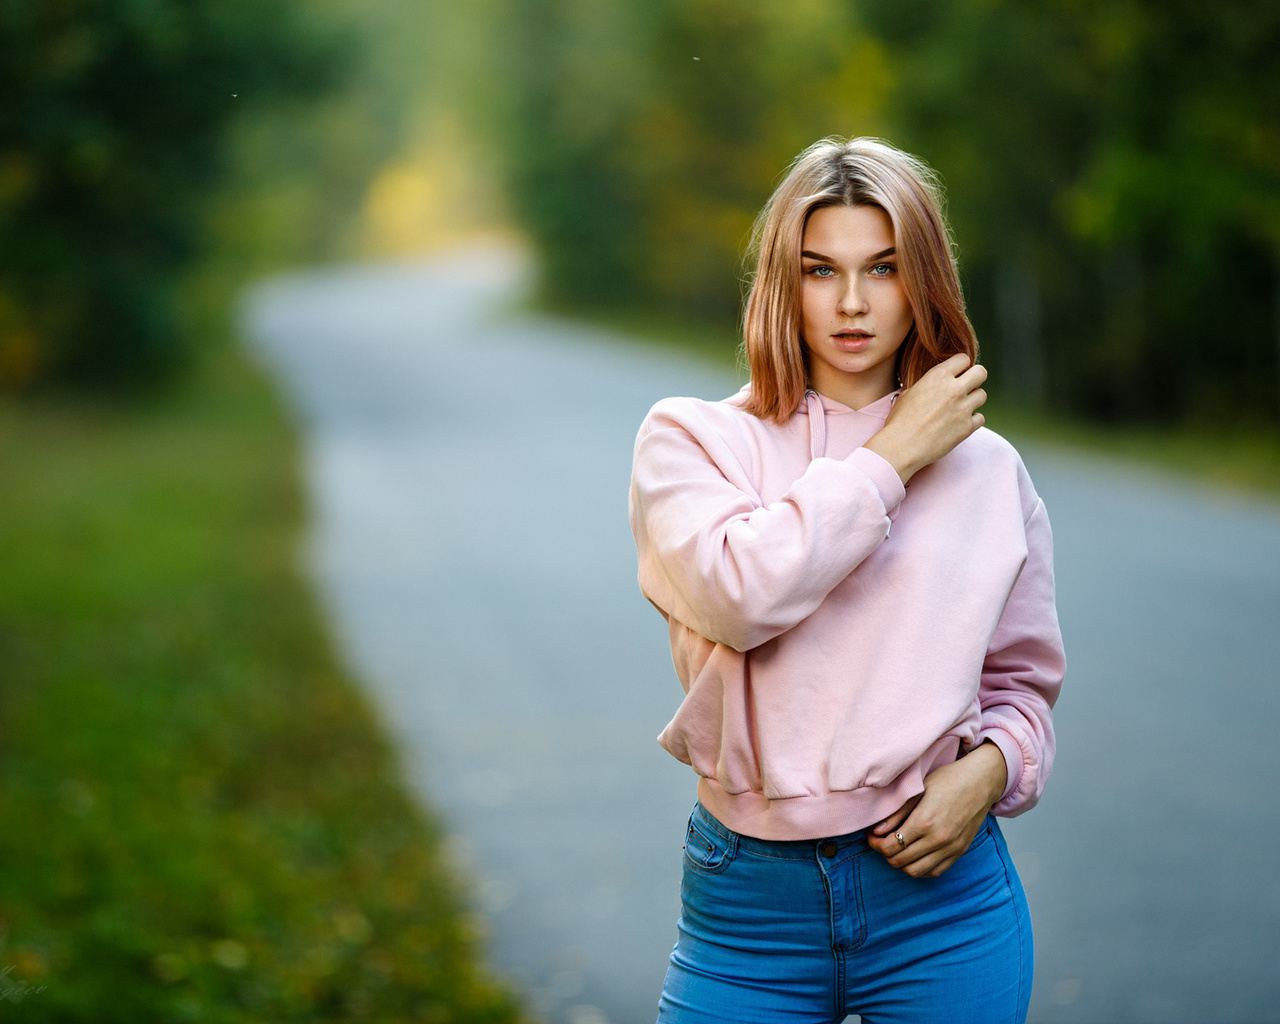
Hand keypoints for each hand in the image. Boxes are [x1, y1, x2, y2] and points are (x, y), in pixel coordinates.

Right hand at [863, 353, 987, 484]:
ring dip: (973, 400)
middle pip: (981, 372)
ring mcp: (963, 408)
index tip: (956, 374)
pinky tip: (959, 423)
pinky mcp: (967, 427)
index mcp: (938, 376)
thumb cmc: (899, 421)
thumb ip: (926, 385)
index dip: (960, 366)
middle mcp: (954, 389)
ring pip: (982, 395)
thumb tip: (933, 386)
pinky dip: (972, 420)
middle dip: (975, 378)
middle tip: (967, 387)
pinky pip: (980, 418)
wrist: (901, 446)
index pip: (963, 359)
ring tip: (959, 408)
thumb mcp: (908, 394)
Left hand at [866, 741, 1007, 877]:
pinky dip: (921, 868)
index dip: (875, 844)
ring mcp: (951, 848)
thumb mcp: (918, 790)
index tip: (872, 836)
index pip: (890, 847)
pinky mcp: (960, 852)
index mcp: (924, 822)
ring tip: (897, 849)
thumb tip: (878, 831)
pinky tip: (915, 855)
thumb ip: (897, 813)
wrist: (981, 781)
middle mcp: (938, 840)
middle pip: (900, 861)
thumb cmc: (948, 780)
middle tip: (881, 842)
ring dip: (901, 863)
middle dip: (885, 854)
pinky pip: (935, 872)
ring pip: (916, 871)